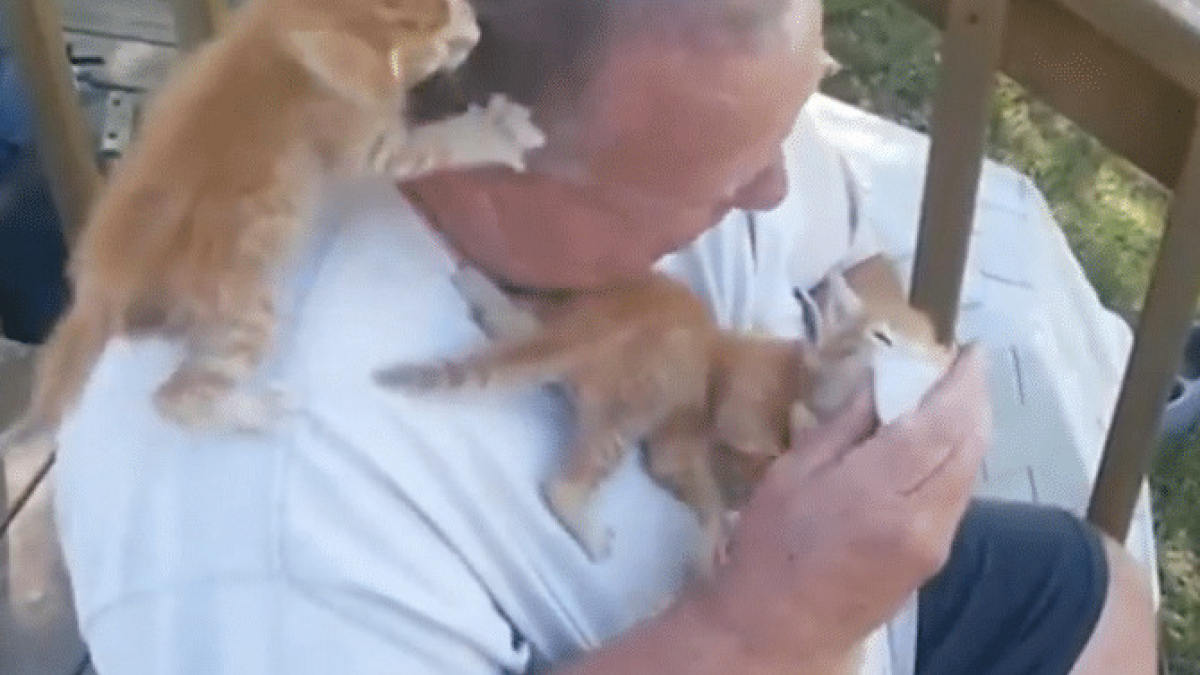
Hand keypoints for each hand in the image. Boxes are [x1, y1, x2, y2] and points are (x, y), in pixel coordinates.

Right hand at [701, 345, 990, 661]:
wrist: (779, 628)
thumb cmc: (771, 546)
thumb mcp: (792, 472)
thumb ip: (845, 425)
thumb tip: (881, 380)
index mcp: (876, 489)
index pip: (940, 423)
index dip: (963, 382)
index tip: (971, 351)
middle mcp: (920, 516)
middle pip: (969, 445)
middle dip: (976, 400)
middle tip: (968, 367)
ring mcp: (934, 542)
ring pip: (971, 471)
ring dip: (972, 429)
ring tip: (956, 398)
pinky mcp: (935, 559)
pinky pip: (960, 495)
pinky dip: (959, 460)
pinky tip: (942, 445)